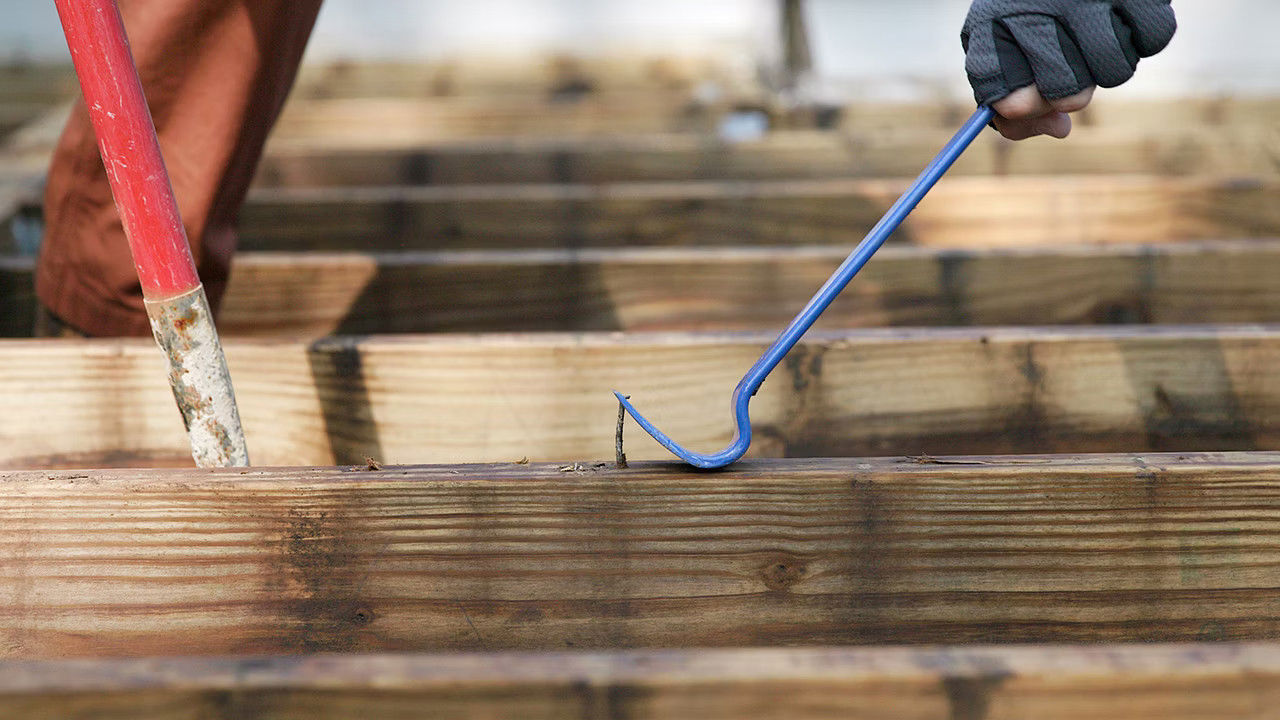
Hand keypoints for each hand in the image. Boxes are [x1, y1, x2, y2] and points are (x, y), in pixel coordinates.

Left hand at [961, 0, 1175, 139]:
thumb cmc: (1036, 12)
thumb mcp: (1009, 48)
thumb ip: (1018, 100)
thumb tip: (1060, 128)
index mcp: (991, 20)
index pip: (999, 90)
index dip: (1018, 108)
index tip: (1024, 102)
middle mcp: (1036, 5)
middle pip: (1063, 93)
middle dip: (1068, 94)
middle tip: (1069, 68)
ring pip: (1113, 72)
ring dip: (1109, 69)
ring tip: (1094, 40)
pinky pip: (1153, 39)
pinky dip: (1144, 40)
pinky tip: (1122, 21)